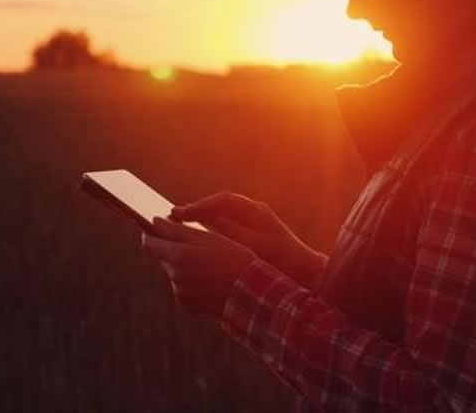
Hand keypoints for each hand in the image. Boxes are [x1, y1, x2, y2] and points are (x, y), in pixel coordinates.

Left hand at [140, 216, 256, 317]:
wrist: (251, 293)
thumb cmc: (233, 258)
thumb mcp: (208, 238)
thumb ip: (177, 230)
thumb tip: (155, 221)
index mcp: (179, 256)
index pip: (148, 243)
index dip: (149, 233)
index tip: (154, 226)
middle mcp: (175, 276)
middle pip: (163, 257)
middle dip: (173, 249)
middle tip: (196, 245)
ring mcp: (180, 292)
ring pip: (174, 272)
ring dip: (184, 265)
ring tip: (209, 264)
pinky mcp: (186, 305)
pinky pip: (182, 288)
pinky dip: (191, 282)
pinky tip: (209, 279)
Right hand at [169, 192, 325, 288]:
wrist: (304, 273)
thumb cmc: (282, 261)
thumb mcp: (259, 248)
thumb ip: (237, 234)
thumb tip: (214, 221)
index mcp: (255, 212)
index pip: (222, 201)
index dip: (200, 206)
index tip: (180, 214)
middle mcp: (251, 213)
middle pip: (217, 205)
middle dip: (195, 210)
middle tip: (171, 217)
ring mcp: (249, 224)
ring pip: (218, 216)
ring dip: (198, 219)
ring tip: (176, 226)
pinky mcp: (247, 236)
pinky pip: (222, 227)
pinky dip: (206, 230)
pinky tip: (193, 239)